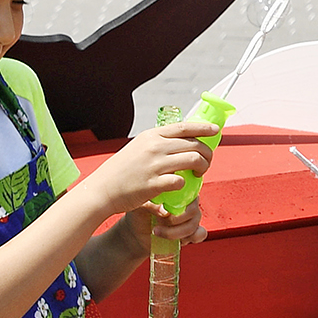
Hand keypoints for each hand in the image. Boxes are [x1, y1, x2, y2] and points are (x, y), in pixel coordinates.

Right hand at [91, 121, 217, 217]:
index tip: (215, 131)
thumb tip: (181, 141)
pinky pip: (182, 181)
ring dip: (202, 168)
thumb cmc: (122, 171)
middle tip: (207, 163)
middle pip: (195, 145)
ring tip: (199, 174)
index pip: (184, 127)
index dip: (203, 128)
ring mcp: (154, 165)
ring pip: (194, 160)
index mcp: (151, 136)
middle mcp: (154, 147)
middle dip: (207, 153)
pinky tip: (182, 187)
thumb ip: (158, 143)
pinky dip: (186, 185)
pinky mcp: (154, 184)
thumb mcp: (138, 148)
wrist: (101, 190)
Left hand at [139, 198, 205, 247]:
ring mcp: (191, 219)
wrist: (136, 234)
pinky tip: (177, 240)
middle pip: (193, 210)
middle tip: (160, 221)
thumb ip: (152, 204)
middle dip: (176, 219)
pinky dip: (192, 237)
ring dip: (176, 231)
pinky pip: (201, 234)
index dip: (181, 200)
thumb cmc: (139, 215)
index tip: (165, 209)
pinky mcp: (191, 233)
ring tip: (157, 232)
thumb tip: (165, 210)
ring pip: (194, 224)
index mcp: (177, 193)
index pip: (189, 191)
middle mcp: (188, 204)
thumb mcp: (141, 207)